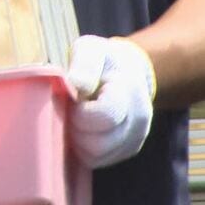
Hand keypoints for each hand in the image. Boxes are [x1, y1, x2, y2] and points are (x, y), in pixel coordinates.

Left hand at [65, 35, 156, 167]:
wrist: (128, 71)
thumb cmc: (103, 59)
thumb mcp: (90, 49)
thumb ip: (84, 63)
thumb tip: (76, 85)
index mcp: (128, 93)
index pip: (104, 117)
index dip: (80, 112)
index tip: (74, 99)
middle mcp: (138, 120)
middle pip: (97, 144)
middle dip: (75, 129)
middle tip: (71, 110)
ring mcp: (134, 138)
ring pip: (95, 157)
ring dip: (77, 141)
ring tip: (76, 118)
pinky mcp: (126, 150)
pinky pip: (97, 161)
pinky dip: (83, 149)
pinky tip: (83, 129)